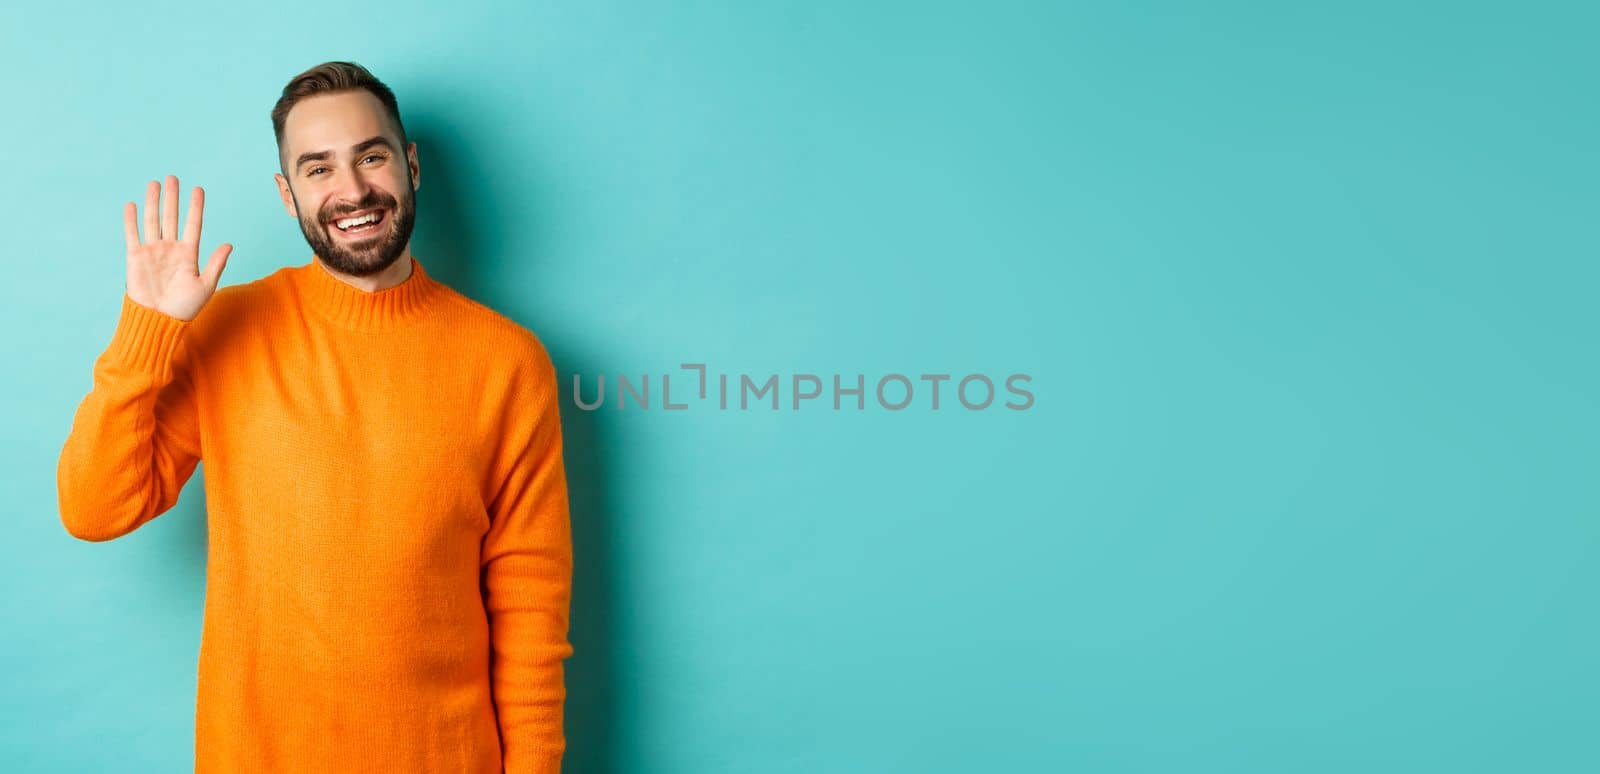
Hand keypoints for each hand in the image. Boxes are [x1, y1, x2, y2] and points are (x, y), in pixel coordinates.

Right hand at [123, 174, 232, 321]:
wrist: (159, 320)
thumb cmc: (184, 308)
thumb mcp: (205, 285)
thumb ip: (215, 264)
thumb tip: (229, 244)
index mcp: (189, 254)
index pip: (193, 225)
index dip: (195, 207)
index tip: (198, 189)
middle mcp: (170, 249)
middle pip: (172, 217)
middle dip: (173, 198)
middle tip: (173, 177)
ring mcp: (153, 251)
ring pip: (153, 221)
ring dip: (153, 202)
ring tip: (155, 183)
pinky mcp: (135, 257)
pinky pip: (133, 234)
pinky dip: (131, 220)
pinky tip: (131, 204)